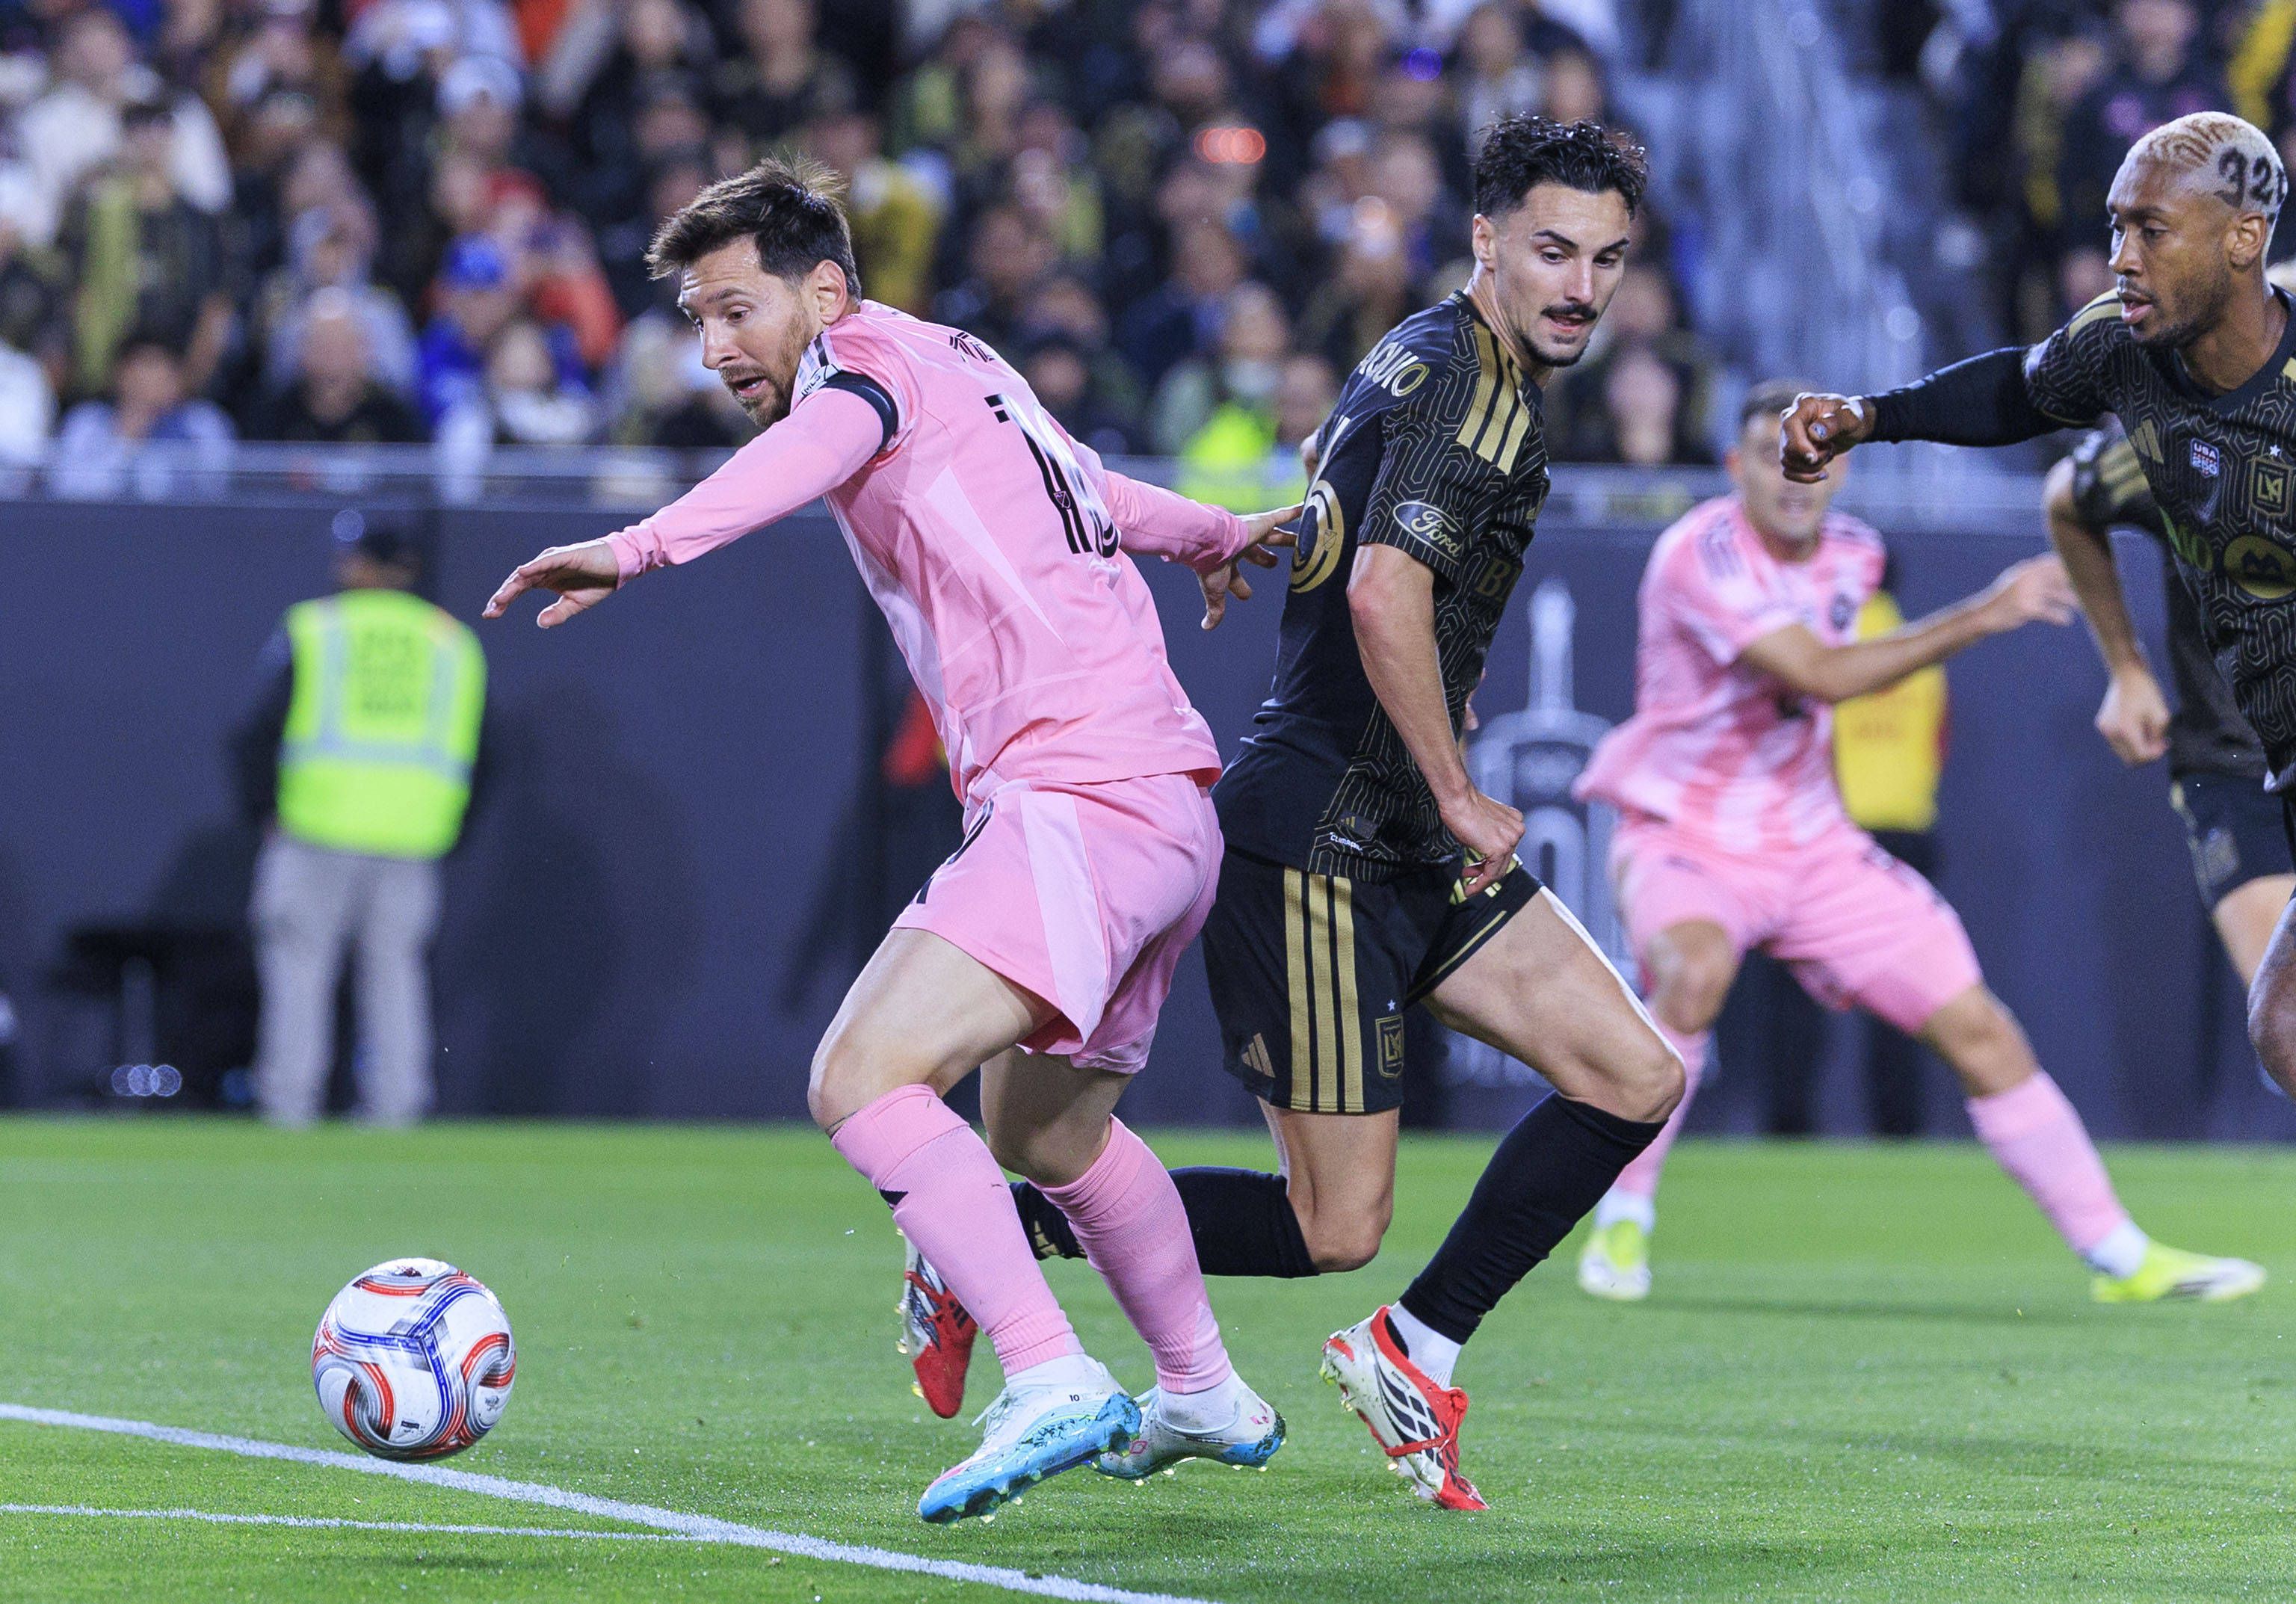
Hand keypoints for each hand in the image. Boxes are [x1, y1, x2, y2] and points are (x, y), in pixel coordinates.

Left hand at [483, 538, 620, 626]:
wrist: (619, 567)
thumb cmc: (598, 582)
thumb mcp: (575, 604)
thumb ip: (557, 613)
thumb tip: (540, 623)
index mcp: (544, 579)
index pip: (518, 590)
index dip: (504, 601)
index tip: (490, 615)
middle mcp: (544, 568)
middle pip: (517, 582)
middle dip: (503, 597)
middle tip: (490, 611)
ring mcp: (553, 560)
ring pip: (527, 573)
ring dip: (513, 585)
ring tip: (500, 599)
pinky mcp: (565, 555)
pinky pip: (546, 562)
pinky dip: (533, 567)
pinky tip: (521, 574)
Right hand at [1199, 502, 1300, 629]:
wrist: (1209, 541)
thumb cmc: (1211, 566)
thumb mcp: (1215, 591)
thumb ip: (1215, 610)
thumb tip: (1207, 627)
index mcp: (1227, 563)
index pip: (1236, 577)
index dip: (1241, 588)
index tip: (1247, 596)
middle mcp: (1239, 546)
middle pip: (1256, 553)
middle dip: (1265, 559)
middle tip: (1274, 564)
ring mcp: (1251, 533)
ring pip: (1273, 535)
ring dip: (1285, 538)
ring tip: (1300, 539)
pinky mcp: (1262, 521)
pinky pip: (1282, 515)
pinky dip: (1294, 511)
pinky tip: (1307, 507)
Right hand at [1440, 787, 1524, 898]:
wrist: (1458, 800)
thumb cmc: (1463, 807)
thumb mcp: (1481, 825)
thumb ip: (1487, 839)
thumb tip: (1482, 856)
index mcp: (1514, 822)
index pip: (1505, 849)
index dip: (1489, 861)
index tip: (1478, 868)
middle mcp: (1517, 831)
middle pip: (1504, 860)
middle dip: (1484, 870)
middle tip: (1469, 874)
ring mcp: (1511, 840)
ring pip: (1499, 869)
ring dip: (1482, 879)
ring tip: (1469, 882)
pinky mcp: (1501, 849)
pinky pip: (1493, 873)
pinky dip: (1481, 883)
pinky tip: (1471, 886)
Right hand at [1780, 393, 1874, 482]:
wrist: (1850, 425)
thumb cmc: (1851, 417)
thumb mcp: (1850, 418)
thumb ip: (1834, 422)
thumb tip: (1814, 433)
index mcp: (1804, 405)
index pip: (1790, 426)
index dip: (1799, 445)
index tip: (1814, 458)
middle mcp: (1790, 419)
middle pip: (1787, 449)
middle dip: (1811, 459)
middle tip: (1831, 450)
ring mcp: (1787, 436)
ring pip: (1788, 463)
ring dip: (1811, 467)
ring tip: (1829, 455)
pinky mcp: (1789, 451)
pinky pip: (1789, 472)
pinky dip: (1806, 477)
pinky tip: (1823, 473)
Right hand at [1979, 554, 2077, 631]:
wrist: (1983, 614)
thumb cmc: (2004, 598)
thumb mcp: (2016, 579)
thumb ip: (2035, 572)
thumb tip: (2060, 565)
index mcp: (2027, 568)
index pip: (2055, 562)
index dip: (2071, 565)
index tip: (2083, 572)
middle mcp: (2029, 577)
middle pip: (2061, 576)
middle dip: (2077, 582)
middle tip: (2090, 588)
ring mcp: (2028, 592)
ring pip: (2059, 594)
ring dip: (2072, 600)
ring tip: (2080, 606)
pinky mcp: (2028, 608)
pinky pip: (2051, 612)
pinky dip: (2060, 617)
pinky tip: (2066, 621)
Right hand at [2095, 663, 2170, 764]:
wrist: (2126, 675)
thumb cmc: (2147, 692)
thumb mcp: (2161, 715)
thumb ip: (2158, 737)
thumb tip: (2153, 749)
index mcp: (2126, 731)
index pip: (2140, 757)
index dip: (2155, 755)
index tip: (2165, 743)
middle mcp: (2112, 733)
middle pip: (2130, 759)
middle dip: (2146, 753)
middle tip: (2158, 741)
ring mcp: (2104, 729)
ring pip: (2122, 752)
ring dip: (2136, 747)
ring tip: (2147, 732)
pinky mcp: (2102, 725)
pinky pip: (2117, 741)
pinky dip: (2128, 739)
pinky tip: (2136, 725)